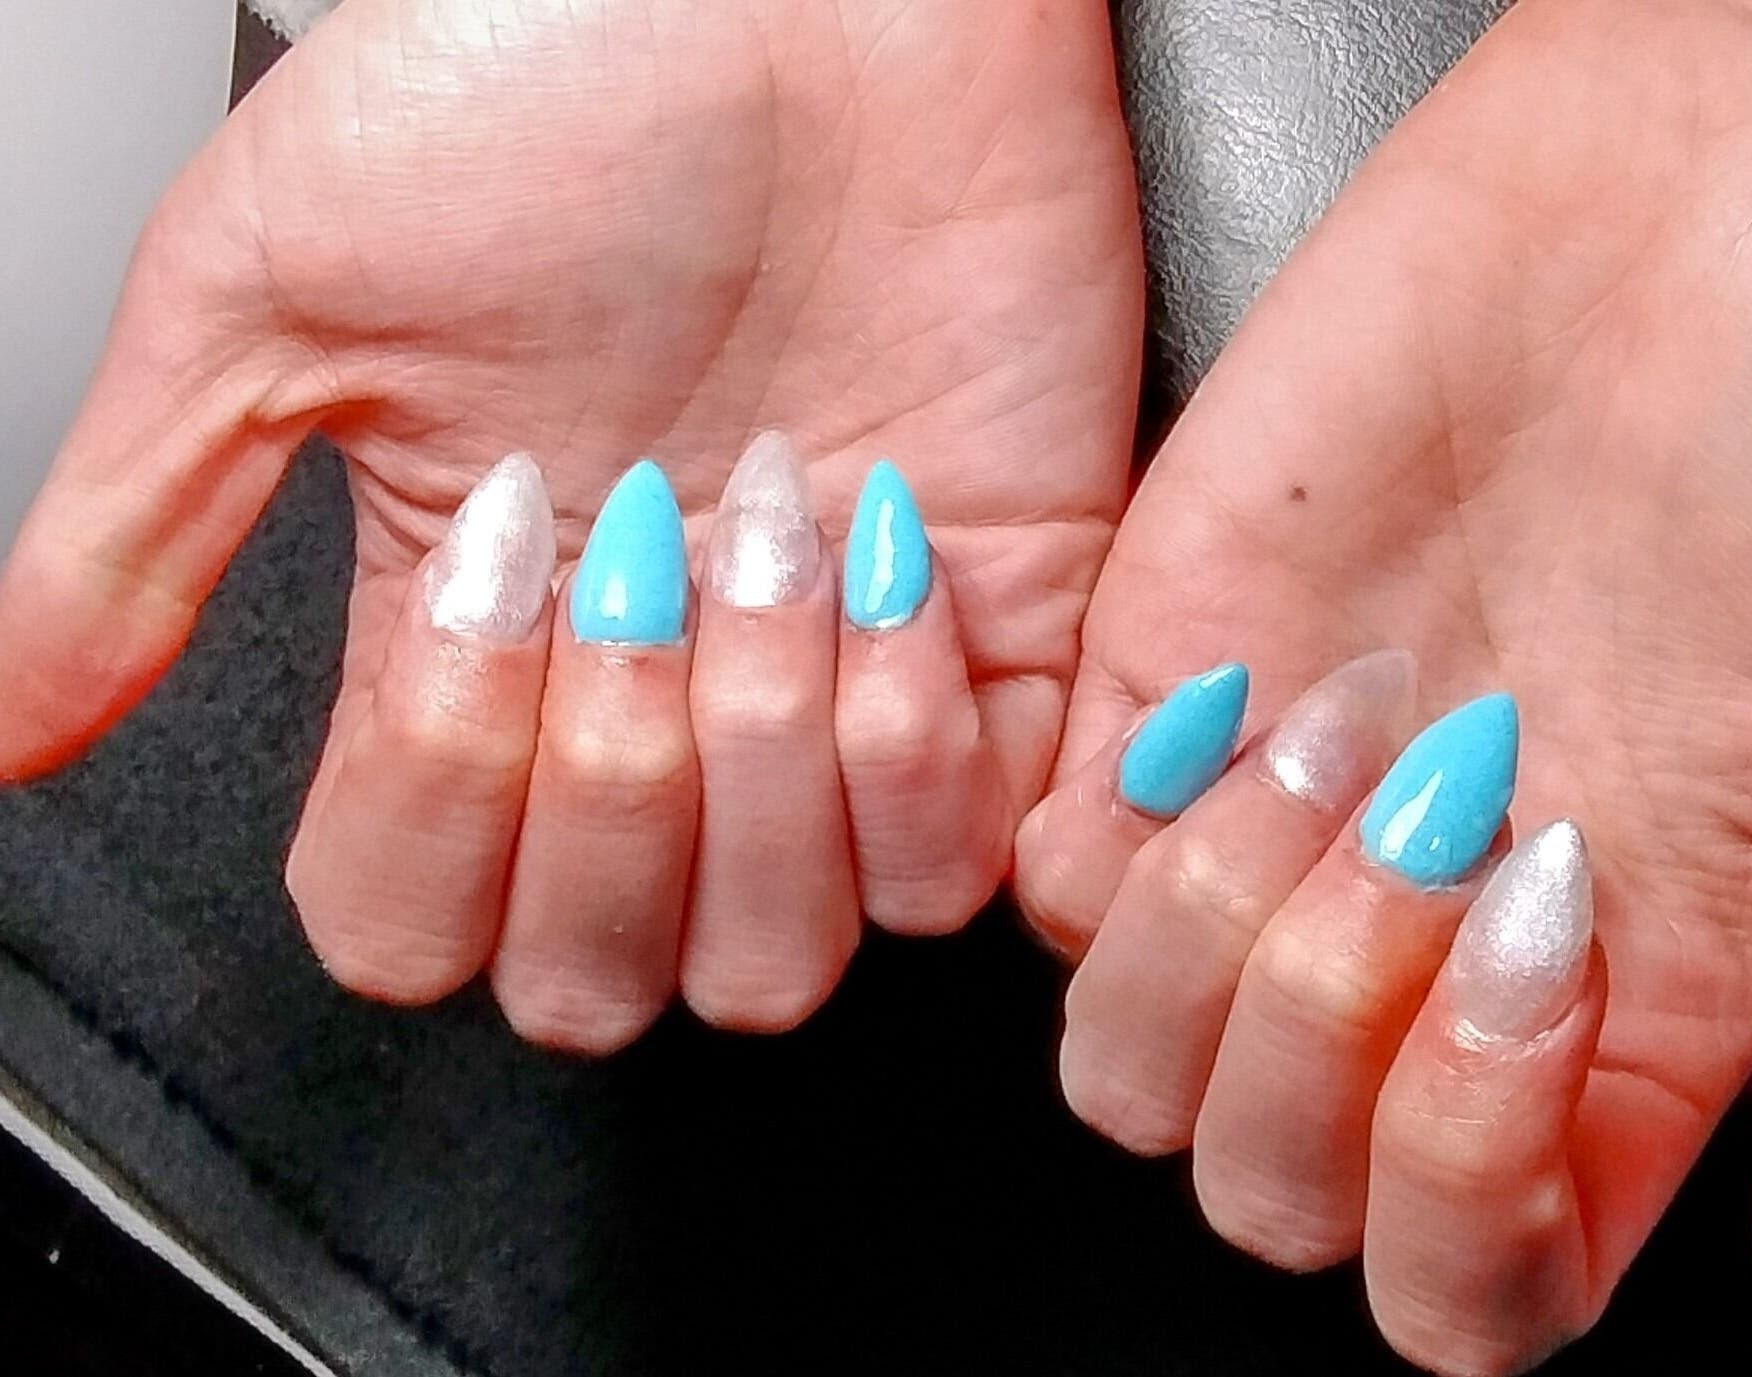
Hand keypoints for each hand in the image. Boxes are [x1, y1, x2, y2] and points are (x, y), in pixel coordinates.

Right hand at [0, 0, 1140, 1046]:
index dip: (443, 815)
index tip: (486, 584)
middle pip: (603, 977)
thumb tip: (11, 737)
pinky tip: (893, 570)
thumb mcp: (275, 300)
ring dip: (769, 772)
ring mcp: (827, 690)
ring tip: (769, 536)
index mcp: (473, 652)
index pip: (416, 925)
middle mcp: (648, 703)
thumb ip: (137, 543)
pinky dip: (928, 759)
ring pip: (784, 949)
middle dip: (609, 797)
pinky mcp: (1004, 644)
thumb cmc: (544, 86)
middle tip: (633, 564)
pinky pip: (971, 858)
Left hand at [1017, 0, 1751, 1369]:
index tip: (1556, 1003)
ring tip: (1357, 752)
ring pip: (1123, 1058)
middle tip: (1455, 858)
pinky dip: (1107, 836)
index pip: (1464, 1275)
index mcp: (1630, 998)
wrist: (1749, 162)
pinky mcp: (1168, 672)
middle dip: (1320, 1075)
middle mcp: (1439, 934)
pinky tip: (1238, 713)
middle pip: (1263, 1187)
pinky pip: (1035, 869)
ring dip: (1215, 949)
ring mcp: (1291, 810)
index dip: (1464, 1221)